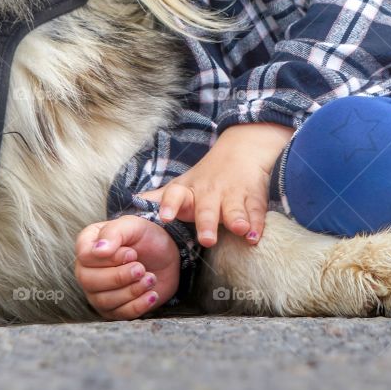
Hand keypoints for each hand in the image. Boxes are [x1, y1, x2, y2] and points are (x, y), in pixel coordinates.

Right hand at [74, 215, 181, 319]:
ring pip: (103, 300)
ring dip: (131, 291)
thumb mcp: (133, 226)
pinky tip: (152, 294)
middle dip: (119, 277)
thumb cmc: (145, 237)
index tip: (132, 253)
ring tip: (150, 278)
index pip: (85, 256)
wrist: (165, 257)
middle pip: (89, 281)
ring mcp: (97, 292)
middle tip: (141, 269)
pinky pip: (119, 315)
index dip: (110, 258)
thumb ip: (114, 233)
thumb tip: (98, 250)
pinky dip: (138, 305)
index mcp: (87, 244)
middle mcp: (86, 269)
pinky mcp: (112, 309)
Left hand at [140, 122, 293, 247]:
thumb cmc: (205, 176)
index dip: (169, 205)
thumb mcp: (181, 185)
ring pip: (234, 210)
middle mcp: (210, 193)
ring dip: (236, 219)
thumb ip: (160, 197)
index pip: (175, 195)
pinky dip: (257, 223)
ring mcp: (233, 196)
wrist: (242, 150)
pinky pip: (256, 212)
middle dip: (206, 223)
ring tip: (238, 229)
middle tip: (206, 239)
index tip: (164, 218)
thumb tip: (133, 205)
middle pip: (207, 209)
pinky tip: (255, 235)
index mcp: (189, 191)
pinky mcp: (254, 199)